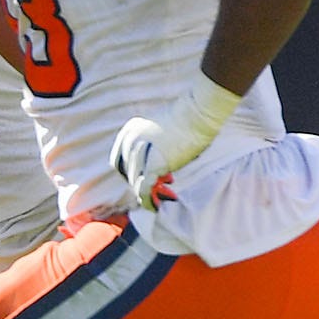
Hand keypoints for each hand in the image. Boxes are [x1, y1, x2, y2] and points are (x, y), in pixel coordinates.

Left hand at [108, 76, 242, 210]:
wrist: (198, 113)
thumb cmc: (188, 119)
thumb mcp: (160, 128)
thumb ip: (151, 143)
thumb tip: (155, 162)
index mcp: (129, 130)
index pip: (120, 160)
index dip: (129, 173)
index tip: (140, 180)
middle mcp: (129, 141)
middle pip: (127, 172)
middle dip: (139, 183)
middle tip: (154, 190)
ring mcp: (138, 153)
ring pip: (135, 182)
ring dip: (145, 193)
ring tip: (157, 199)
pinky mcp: (151, 163)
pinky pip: (144, 188)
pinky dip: (147, 199)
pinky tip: (154, 205)